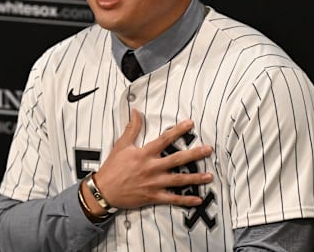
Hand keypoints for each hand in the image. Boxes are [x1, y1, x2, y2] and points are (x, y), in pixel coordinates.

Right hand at [92, 109, 212, 209]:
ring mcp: (154, 183)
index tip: (190, 124)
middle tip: (208, 150)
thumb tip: (136, 112)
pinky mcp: (153, 196)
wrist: (104, 190)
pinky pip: (173, 199)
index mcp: (144, 154)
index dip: (178, 130)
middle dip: (195, 154)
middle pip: (177, 160)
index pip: (164, 139)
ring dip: (195, 178)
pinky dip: (186, 200)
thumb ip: (132, 128)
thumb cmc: (112, 168)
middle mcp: (152, 168)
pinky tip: (197, 199)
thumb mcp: (121, 145)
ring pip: (179, 180)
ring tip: (209, 176)